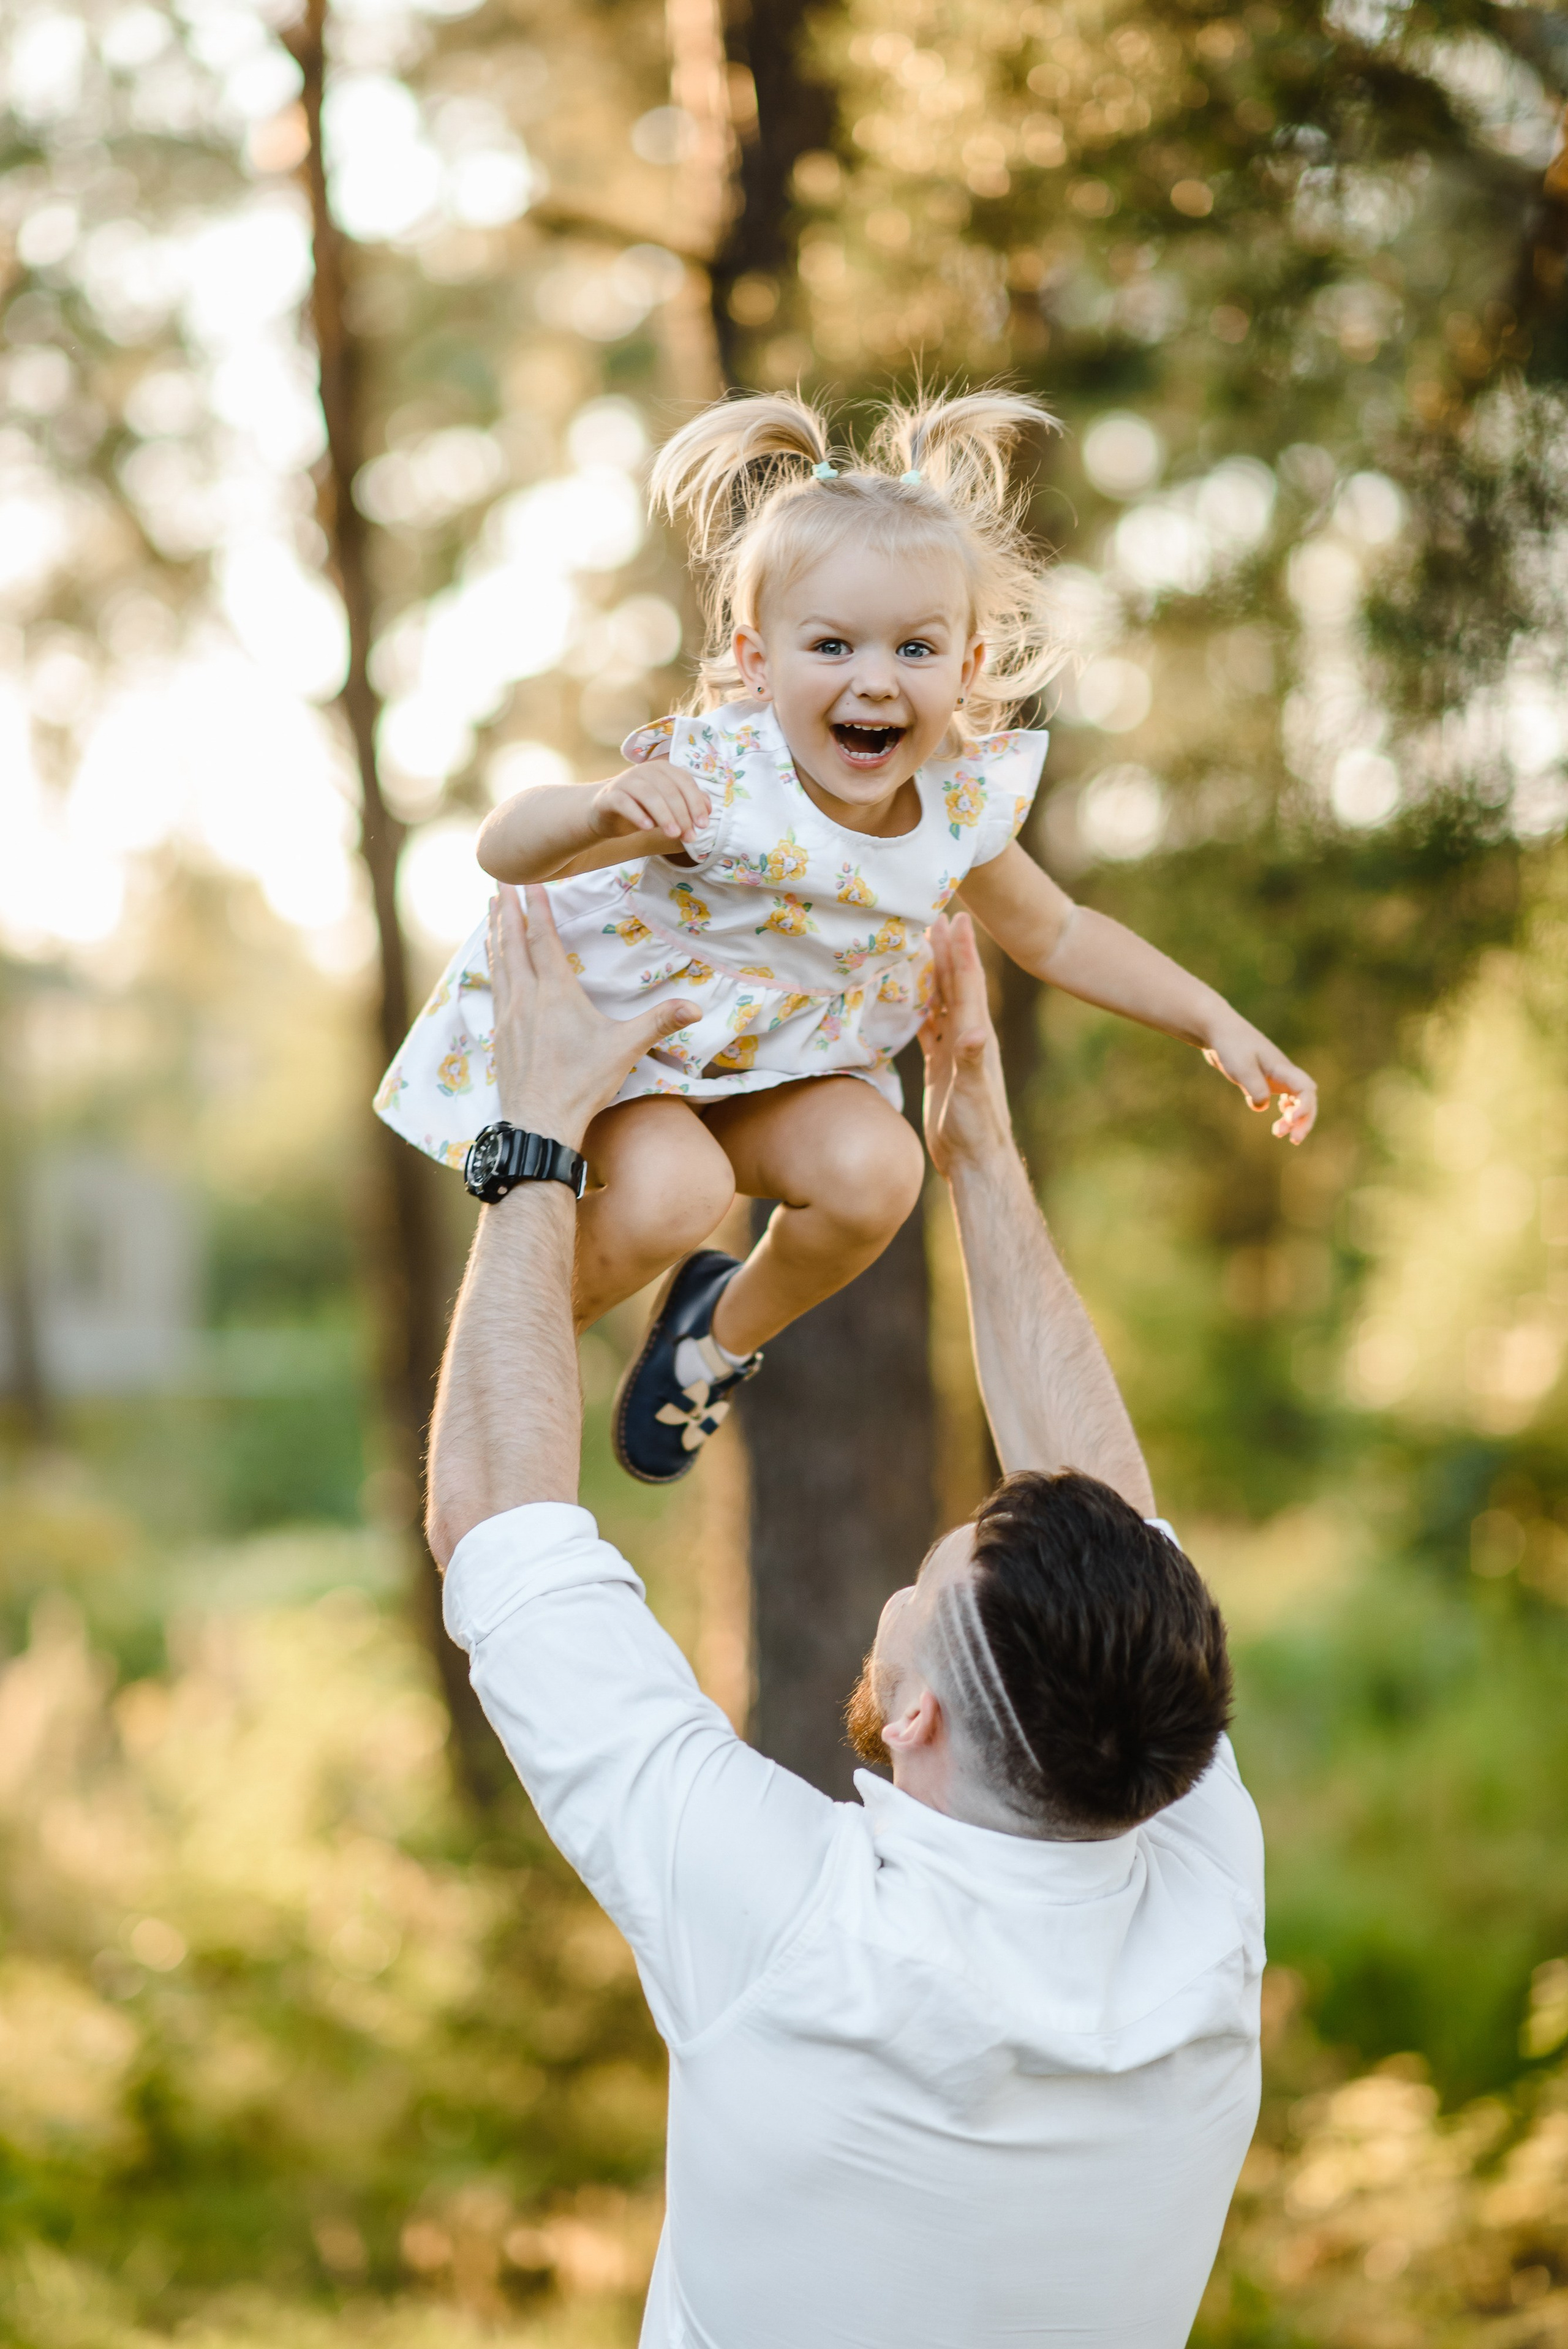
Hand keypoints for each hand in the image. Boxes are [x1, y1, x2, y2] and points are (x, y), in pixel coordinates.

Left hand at [488, 885, 698, 1149]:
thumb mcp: (624, 1049)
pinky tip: (493, 962)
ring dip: (495, 932)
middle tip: (499, 880)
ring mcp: (508, 1015)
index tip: (528, 879)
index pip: (543, 938)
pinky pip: (494, 986)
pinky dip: (493, 963)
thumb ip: (658, 1022)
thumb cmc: (582, 1084)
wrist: (539, 1123)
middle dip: (507, 909)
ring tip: (491, 910)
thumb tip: (695, 1007)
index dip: (537, 906)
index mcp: (554, 992)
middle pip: (512, 942)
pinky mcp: (500, 1033)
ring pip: (499, 962)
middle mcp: (525, 997)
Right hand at [590, 754, 709, 845]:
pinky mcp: (609, 796)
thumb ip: (687, 803)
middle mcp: (644, 771)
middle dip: (682, 814)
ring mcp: (625, 781)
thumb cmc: (642, 809)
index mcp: (662, 769)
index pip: (684, 782)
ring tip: (673, 834)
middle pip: (668, 790)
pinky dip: (637, 814)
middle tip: (689, 836)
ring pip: (649, 795)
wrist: (606, 814)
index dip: (696, 803)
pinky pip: (624, 802)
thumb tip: (708, 808)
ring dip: (664, 815)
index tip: (703, 824)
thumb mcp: (668, 807)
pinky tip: (647, 828)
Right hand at [918, 913, 1013, 1177]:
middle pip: (955, 984)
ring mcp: (955, 1050)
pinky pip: (929, 1026)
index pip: (967, 985)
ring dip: (934, 973)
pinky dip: (920, 1006)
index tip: (956, 918)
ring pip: (942, 1001)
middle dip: (947, 951)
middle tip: (937, 917)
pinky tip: (910, 996)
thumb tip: (974, 1031)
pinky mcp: (942, 1066)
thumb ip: (972, 1061)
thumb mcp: (972, 1094)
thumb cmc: (974, 1129)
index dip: (961, 952)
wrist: (974, 1160)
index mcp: (976, 1036)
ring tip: (924, 945)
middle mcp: (968, 1037)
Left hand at [1202, 1015, 1317, 1143]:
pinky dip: (1284, 1110)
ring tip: (1278, 1133)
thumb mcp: (1241, 1067)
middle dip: (1304, 1120)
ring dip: (1293, 1118)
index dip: (1305, 1107)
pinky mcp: (1262, 1079)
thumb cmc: (1230, 1045)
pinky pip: (1282, 1097)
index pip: (1306, 1089)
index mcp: (1282, 1068)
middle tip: (1292, 1140)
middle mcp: (1283, 1073)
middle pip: (1305, 1099)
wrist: (1217, 1029)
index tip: (1291, 1120)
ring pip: (1295, 1100)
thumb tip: (1262, 1106)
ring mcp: (1274, 1076)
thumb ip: (1255, 1087)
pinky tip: (1277, 1119)